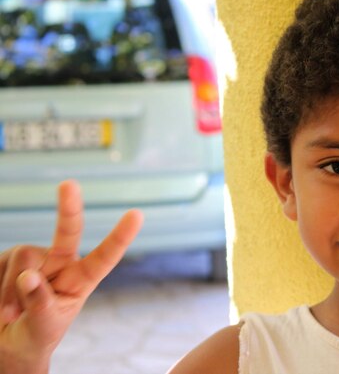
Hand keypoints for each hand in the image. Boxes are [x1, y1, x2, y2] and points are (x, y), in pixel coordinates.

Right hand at [0, 180, 142, 373]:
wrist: (8, 342)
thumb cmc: (35, 334)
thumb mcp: (43, 325)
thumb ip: (39, 302)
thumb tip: (27, 276)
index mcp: (81, 279)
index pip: (104, 258)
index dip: (120, 237)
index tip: (137, 214)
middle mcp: (60, 262)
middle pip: (68, 231)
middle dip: (69, 207)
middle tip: (69, 184)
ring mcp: (35, 258)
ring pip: (24, 258)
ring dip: (12, 292)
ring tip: (9, 316)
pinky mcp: (8, 259)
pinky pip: (1, 266)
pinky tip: (1, 307)